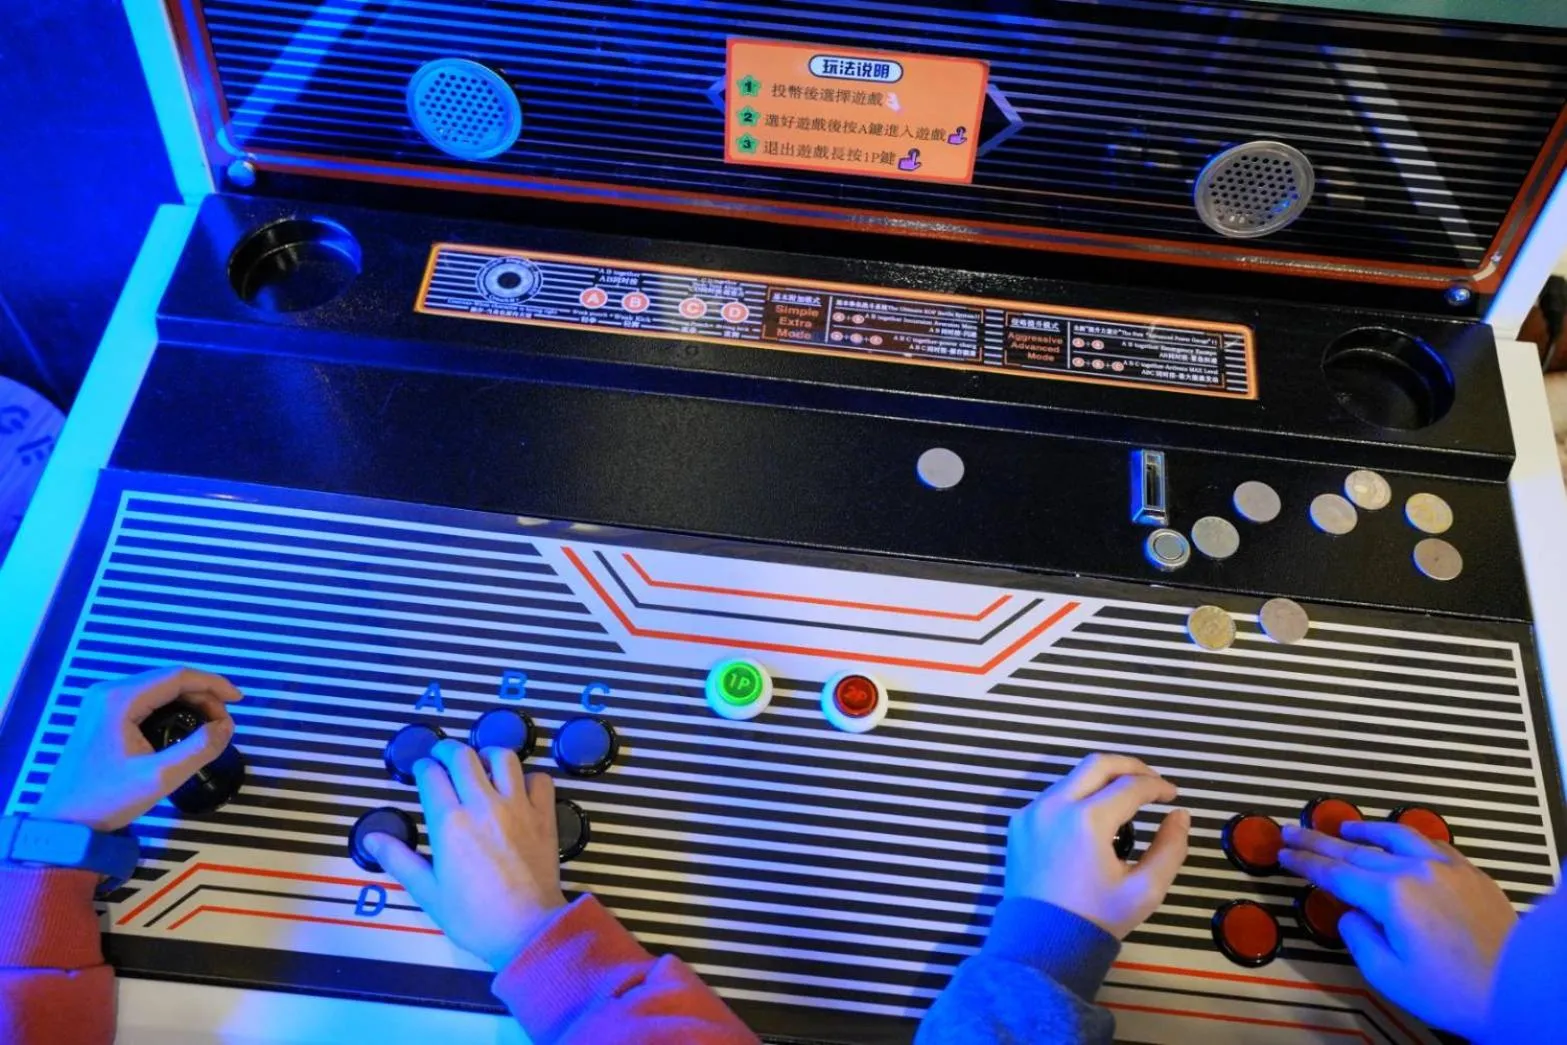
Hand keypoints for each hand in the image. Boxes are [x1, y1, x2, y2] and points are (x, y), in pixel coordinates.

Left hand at [29, 666, 241, 831]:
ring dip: (189, 701)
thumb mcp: (159, 777)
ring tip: (210, 725)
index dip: (213, 684)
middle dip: (203, 695)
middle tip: (224, 723)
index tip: (239, 701)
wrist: (62, 823)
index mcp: (120, 699)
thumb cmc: (108, 798)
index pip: (177, 676)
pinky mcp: (101, 714)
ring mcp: (102, 701)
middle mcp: (109, 691)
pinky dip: (171, 708)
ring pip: (158, 688)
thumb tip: (227, 727)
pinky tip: (184, 726)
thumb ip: (199, 749)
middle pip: (168, 679)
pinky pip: (145, 700)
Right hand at [364, 739, 567, 968]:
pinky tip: (519, 788)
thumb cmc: (474, 916)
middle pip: (463, 756)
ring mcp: (517, 807)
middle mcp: (483, 805)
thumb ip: (399, 859)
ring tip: (481, 764)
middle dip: (448, 750)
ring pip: (503, 757)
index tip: (421, 770)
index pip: (431, 775)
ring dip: (487, 755)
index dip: (422, 767)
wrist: (527, 929)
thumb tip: (372, 838)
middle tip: (442, 756)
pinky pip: (539, 779)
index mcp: (450, 823)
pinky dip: (528, 777)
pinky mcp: (544, 815)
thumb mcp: (428, 891)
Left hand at [1004, 753, 1190, 938]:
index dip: (1158, 786)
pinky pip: (1053, 796)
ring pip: (1073, 777)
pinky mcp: (1019, 822)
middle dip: (1130, 767)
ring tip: (1126, 802)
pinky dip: (1078, 796)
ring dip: (1102, 781)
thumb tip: (1180, 815)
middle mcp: (1055, 806)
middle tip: (1152, 782)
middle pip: (1098, 763)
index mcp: (1086, 820)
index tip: (1173, 796)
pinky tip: (1094, 819)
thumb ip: (1170, 848)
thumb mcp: (1145, 890)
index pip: (1131, 786)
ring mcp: (1032, 812)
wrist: (1041, 944)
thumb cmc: (1096, 918)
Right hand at [1280, 820, 1516, 1039]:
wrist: (1517, 987)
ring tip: (1344, 827)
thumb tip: (1353, 914)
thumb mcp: (1388, 974)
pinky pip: (1431, 842)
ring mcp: (1445, 866)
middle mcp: (1414, 870)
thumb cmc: (1450, 990)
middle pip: (1356, 850)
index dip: (1304, 862)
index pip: (1335, 873)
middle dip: (1318, 841)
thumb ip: (1359, 937)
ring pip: (1396, 836)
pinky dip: (1406, 837)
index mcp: (1390, 896)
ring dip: (1365, 830)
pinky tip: (1399, 841)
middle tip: (1290, 830)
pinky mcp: (1470, 872)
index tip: (1282, 851)